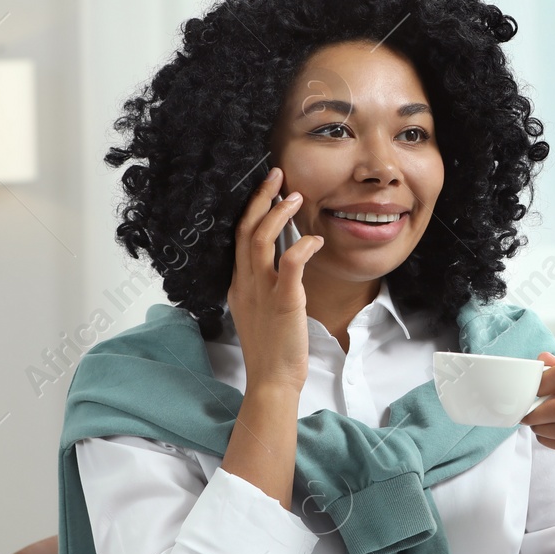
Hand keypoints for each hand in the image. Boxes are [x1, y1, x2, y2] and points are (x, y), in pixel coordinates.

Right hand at [225, 166, 324, 393]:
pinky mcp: (284, 301)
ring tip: (296, 196)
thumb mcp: (261, 309)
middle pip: (246, 229)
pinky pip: (290, 264)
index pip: (239, 236)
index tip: (266, 188)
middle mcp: (246, 283)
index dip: (251, 208)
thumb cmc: (272, 348)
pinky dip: (302, 246)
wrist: (272, 379)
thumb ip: (265, 284)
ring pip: (261, 239)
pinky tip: (315, 239)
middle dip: (260, 198)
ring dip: (278, 214)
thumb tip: (282, 262)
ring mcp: (262, 291)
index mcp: (239, 283)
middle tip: (277, 175)